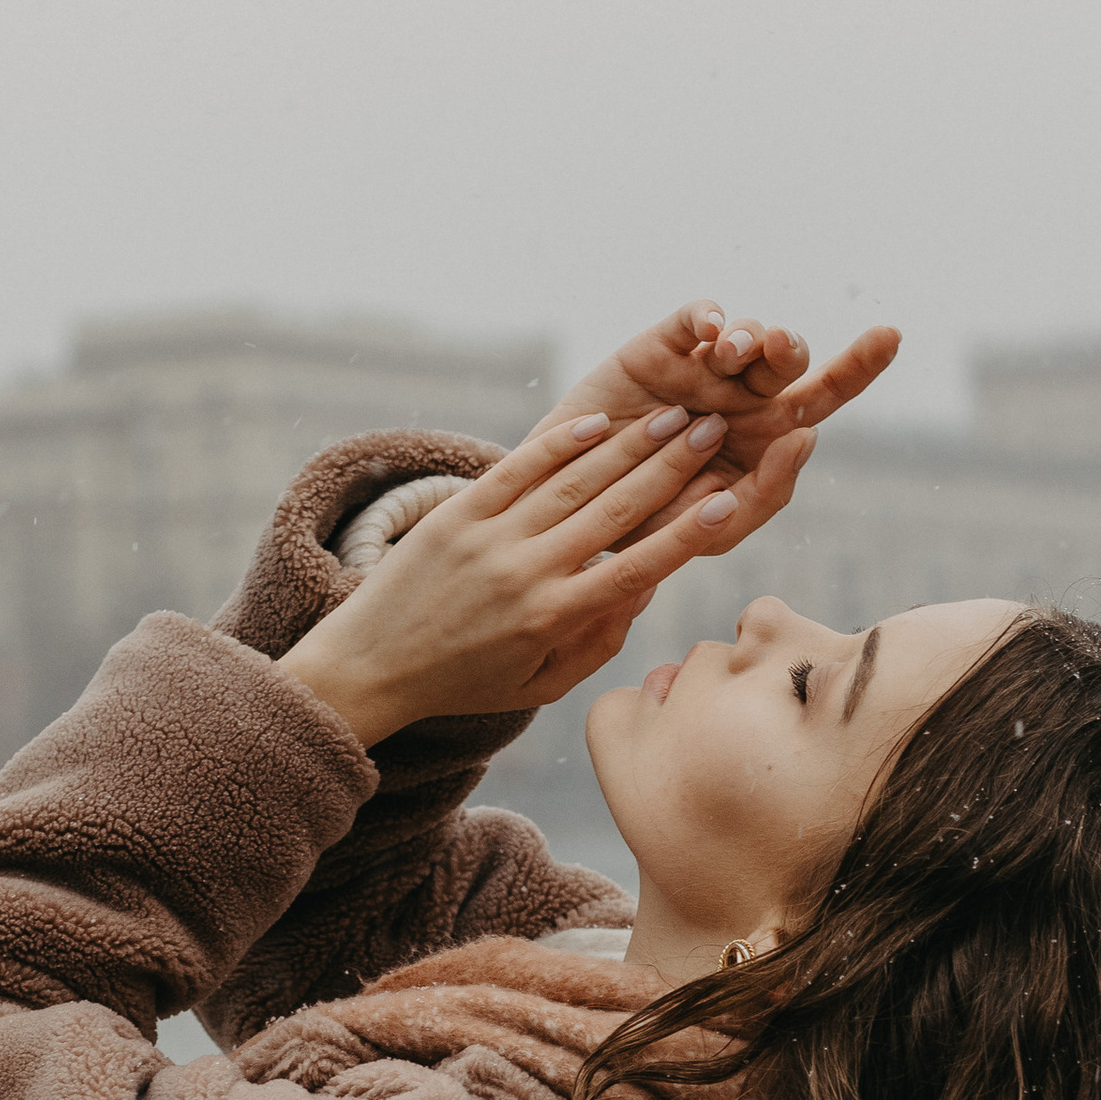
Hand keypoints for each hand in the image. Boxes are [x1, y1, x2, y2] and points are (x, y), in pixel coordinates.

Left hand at [278, 403, 817, 744]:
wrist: (369, 665)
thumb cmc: (467, 681)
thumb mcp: (541, 684)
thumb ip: (599, 639)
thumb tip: (646, 585)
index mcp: (553, 618)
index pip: (637, 568)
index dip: (688, 532)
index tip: (731, 500)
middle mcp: (525, 573)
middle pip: (616, 510)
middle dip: (673, 466)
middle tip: (717, 429)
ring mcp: (489, 538)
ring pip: (573, 481)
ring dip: (630, 444)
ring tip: (676, 414)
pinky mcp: (456, 513)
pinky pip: (517, 469)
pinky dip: (560, 443)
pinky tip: (600, 421)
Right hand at [533, 299, 899, 492]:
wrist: (574, 515)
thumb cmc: (652, 526)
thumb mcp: (715, 530)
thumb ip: (766, 495)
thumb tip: (806, 436)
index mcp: (764, 435)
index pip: (823, 396)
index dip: (859, 364)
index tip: (890, 336)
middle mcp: (739, 394)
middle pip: (786, 358)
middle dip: (788, 347)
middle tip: (775, 350)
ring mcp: (699, 368)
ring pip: (743, 334)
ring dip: (747, 338)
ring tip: (729, 353)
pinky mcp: (658, 349)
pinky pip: (692, 319)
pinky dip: (707, 316)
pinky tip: (711, 329)